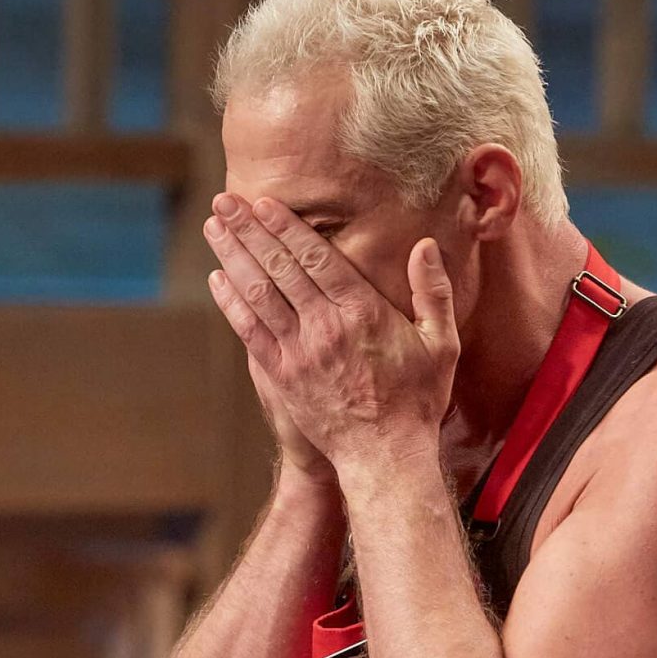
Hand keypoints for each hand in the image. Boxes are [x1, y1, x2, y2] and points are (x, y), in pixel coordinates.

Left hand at [201, 193, 457, 474]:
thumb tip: (426, 246)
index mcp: (362, 314)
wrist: (384, 456)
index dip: (286, 228)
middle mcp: (324, 329)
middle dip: (249, 231)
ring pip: (258, 294)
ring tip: (215, 228)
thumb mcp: (441, 344)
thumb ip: (434, 292)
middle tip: (226, 201)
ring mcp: (298, 353)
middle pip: (280, 268)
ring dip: (233, 257)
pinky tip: (218, 278)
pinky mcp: (282, 376)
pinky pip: (250, 331)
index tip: (263, 203)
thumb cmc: (418, 400)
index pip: (317, 259)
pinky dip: (231, 302)